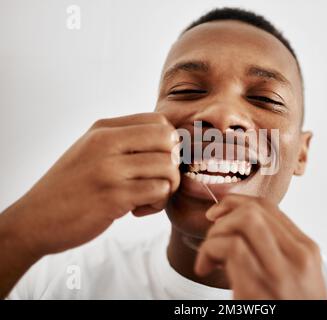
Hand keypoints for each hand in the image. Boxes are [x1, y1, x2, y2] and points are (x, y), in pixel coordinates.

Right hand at [6, 112, 179, 256]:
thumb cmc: (72, 185)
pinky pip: (158, 191)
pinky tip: (138, 210)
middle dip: (174, 163)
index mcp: (104, 129)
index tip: (158, 161)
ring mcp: (109, 169)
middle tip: (158, 180)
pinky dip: (156, 204)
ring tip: (147, 197)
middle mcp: (107, 143)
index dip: (169, 143)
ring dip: (167, 188)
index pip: (158, 121)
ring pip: (168, 167)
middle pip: (169, 140)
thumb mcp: (91, 150)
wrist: (36, 218)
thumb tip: (170, 140)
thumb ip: (124, 141)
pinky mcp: (113, 197)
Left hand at [194, 194, 326, 298]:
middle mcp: (298, 257)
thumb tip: (239, 221)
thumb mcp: (295, 276)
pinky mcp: (257, 289)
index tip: (218, 215)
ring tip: (210, 254)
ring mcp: (280, 273)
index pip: (269, 207)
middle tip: (212, 233)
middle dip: (224, 214)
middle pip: (254, 210)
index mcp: (306, 250)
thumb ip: (277, 248)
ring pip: (243, 221)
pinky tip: (205, 268)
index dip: (236, 202)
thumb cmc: (286, 306)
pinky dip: (208, 251)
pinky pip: (229, 247)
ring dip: (216, 233)